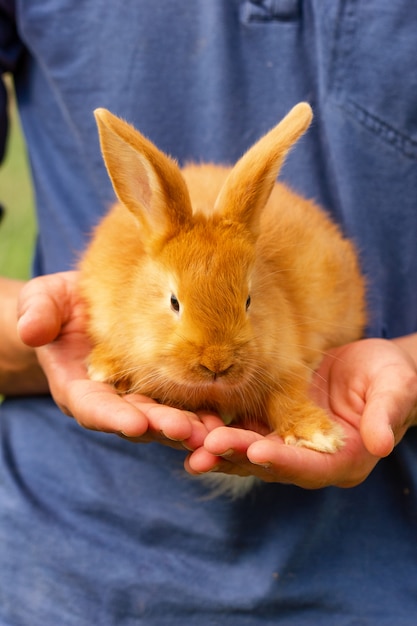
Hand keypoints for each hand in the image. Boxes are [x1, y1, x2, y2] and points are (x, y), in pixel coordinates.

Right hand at [17, 271, 208, 449]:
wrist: (90, 305)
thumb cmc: (62, 304)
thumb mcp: (44, 301)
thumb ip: (37, 313)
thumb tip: (31, 331)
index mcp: (79, 386)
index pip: (94, 408)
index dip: (114, 418)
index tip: (135, 424)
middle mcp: (112, 400)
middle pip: (137, 420)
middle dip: (161, 427)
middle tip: (187, 431)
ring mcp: (140, 397)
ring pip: (165, 419)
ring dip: (190, 428)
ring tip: (215, 431)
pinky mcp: (165, 389)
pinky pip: (185, 405)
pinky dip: (204, 413)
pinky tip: (226, 416)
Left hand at [185, 339, 416, 487]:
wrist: (375, 367)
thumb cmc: (393, 378)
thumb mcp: (397, 390)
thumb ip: (387, 415)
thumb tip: (382, 445)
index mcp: (342, 459)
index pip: (309, 466)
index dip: (283, 460)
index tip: (257, 451)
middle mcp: (308, 459)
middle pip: (268, 461)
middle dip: (237, 453)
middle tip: (207, 445)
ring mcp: (286, 441)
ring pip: (245, 448)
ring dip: (216, 444)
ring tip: (185, 437)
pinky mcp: (270, 421)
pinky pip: (239, 426)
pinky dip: (215, 425)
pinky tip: (188, 419)